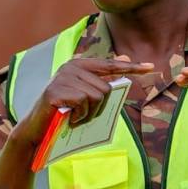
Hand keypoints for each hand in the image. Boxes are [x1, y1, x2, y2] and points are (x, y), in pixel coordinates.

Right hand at [12, 57, 153, 146]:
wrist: (36, 129)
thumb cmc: (63, 114)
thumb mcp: (83, 96)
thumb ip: (101, 80)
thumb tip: (125, 59)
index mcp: (78, 66)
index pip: (109, 65)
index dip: (131, 68)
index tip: (151, 68)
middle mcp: (70, 67)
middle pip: (106, 88)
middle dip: (100, 108)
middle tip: (83, 116)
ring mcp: (62, 78)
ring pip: (97, 96)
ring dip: (89, 114)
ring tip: (75, 117)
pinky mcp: (56, 91)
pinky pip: (84, 103)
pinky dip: (79, 116)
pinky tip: (68, 119)